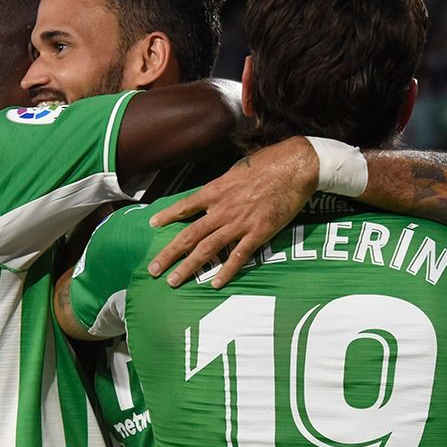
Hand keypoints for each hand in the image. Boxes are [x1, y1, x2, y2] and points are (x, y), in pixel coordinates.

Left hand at [146, 136, 318, 287]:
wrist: (294, 166)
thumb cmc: (267, 163)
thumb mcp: (236, 170)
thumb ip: (222, 186)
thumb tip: (212, 193)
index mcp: (215, 191)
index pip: (185, 206)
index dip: (167, 216)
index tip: (152, 225)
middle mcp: (222, 210)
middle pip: (189, 235)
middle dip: (169, 253)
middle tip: (153, 269)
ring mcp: (239, 223)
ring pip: (208, 249)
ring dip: (189, 267)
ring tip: (174, 281)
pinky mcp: (258, 233)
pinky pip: (239, 256)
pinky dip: (226, 271)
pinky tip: (215, 283)